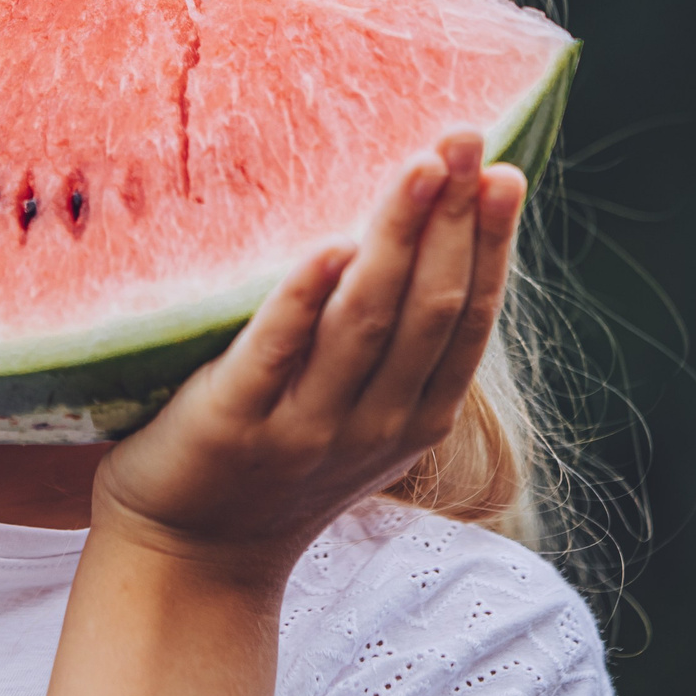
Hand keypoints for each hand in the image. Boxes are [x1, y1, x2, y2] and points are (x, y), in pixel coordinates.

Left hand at [91, 133, 521, 585]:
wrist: (191, 558)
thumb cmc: (277, 466)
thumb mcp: (360, 416)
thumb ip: (395, 348)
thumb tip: (425, 231)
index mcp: (416, 418)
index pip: (469, 320)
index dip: (491, 245)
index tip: (504, 171)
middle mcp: (373, 425)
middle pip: (429, 308)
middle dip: (452, 218)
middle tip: (462, 137)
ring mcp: (305, 426)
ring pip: (366, 321)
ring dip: (397, 238)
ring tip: (417, 167)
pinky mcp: (235, 424)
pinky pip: (276, 351)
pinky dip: (305, 298)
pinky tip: (328, 245)